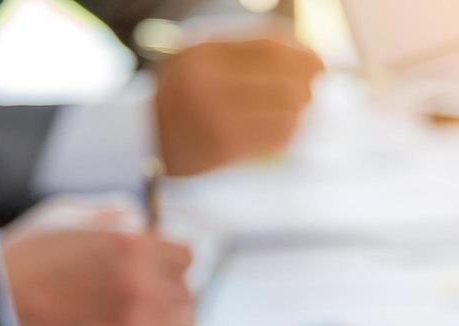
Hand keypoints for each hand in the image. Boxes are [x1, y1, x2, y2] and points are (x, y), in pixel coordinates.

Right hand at [0, 196, 193, 325]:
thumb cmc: (22, 262)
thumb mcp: (64, 217)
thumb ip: (111, 215)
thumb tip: (140, 219)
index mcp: (133, 248)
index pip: (186, 256)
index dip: (169, 261)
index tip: (156, 268)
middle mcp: (143, 288)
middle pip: (186, 295)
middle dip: (166, 294)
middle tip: (141, 299)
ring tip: (136, 323)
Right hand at [154, 33, 323, 175]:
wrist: (140, 139)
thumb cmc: (178, 96)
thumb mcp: (198, 59)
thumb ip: (241, 51)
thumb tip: (302, 54)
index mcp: (203, 53)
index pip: (269, 45)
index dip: (302, 52)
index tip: (318, 61)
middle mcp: (209, 81)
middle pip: (283, 79)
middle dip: (307, 85)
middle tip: (313, 91)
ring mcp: (216, 116)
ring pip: (285, 111)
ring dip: (300, 112)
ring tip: (299, 111)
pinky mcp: (224, 147)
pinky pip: (274, 138)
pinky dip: (288, 133)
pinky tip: (285, 130)